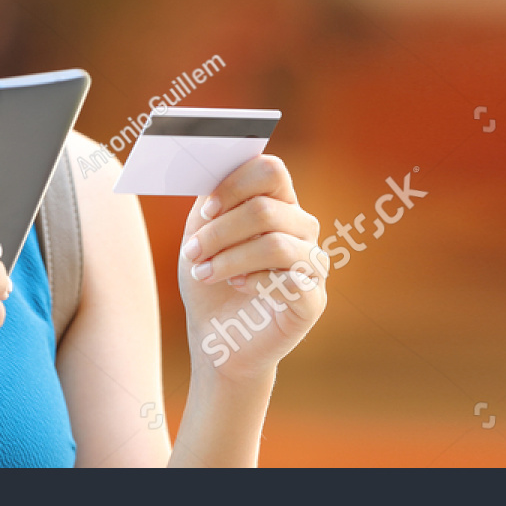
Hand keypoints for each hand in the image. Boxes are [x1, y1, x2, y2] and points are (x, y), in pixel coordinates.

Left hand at [177, 155, 327, 384]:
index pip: (271, 170)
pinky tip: (238, 287)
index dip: (235, 185)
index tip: (206, 210)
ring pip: (275, 244)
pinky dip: (256, 281)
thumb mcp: (200, 234)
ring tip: (204, 273)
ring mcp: (313, 264)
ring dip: (230, 259)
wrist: (216, 336)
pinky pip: (291, 280)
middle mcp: (302, 229)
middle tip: (192, 252)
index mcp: (278, 203)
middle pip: (266, 209)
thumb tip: (209, 169)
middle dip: (220, 232)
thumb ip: (210, 201)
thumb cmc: (210, 279)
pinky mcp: (314, 300)